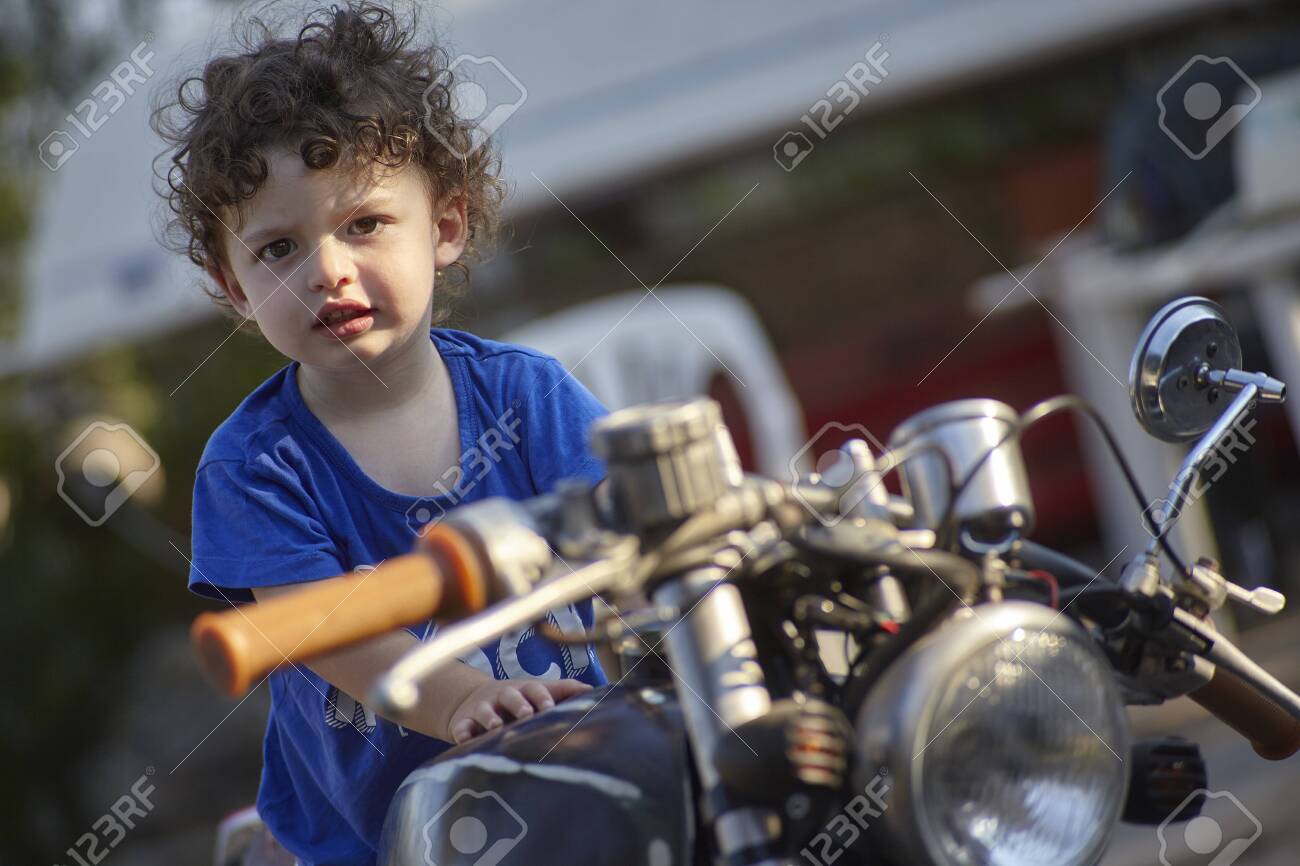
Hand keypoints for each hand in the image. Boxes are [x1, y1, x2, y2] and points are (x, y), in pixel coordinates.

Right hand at [448, 678, 590, 743]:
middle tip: (527, 715)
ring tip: (497, 726)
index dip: (542, 696)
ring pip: (485, 711)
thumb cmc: (517, 700)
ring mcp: (482, 709)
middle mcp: (502, 697)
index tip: (549, 706)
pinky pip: (461, 727)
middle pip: (510, 696)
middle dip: (518, 704)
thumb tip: (593, 690)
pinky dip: (462, 732)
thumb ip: (563, 691)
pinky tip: (464, 738)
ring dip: (490, 717)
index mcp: (523, 691)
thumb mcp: (537, 693)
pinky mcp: (464, 722)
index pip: (534, 689)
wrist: (473, 700)